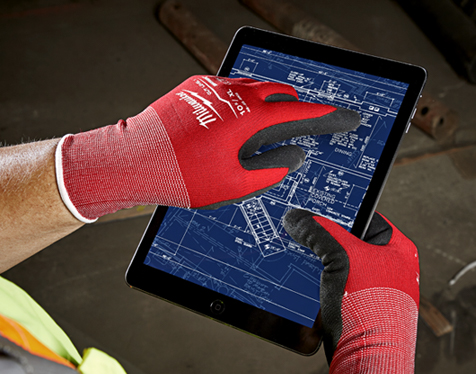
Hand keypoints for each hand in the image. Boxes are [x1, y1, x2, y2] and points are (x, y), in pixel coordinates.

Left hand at [55, 75, 359, 221]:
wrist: (132, 160)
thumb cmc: (181, 177)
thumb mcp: (235, 185)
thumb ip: (272, 168)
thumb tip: (295, 153)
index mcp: (247, 118)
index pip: (298, 112)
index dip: (325, 115)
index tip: (344, 116)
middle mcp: (232, 94)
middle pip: (278, 91)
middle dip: (297, 103)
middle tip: (308, 118)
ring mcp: (210, 87)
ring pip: (252, 86)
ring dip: (269, 99)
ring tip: (274, 119)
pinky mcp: (193, 88)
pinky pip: (228, 87)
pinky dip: (243, 98)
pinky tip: (239, 116)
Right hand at [283, 209, 419, 373]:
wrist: (367, 363)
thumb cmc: (369, 311)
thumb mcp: (341, 257)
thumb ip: (319, 231)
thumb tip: (297, 217)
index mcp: (398, 250)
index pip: (365, 217)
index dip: (340, 211)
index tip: (316, 207)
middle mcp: (391, 270)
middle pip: (349, 242)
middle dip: (324, 241)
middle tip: (303, 234)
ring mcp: (375, 292)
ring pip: (340, 267)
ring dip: (319, 265)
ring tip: (301, 259)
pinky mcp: (359, 311)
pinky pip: (335, 290)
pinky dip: (319, 286)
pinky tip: (305, 285)